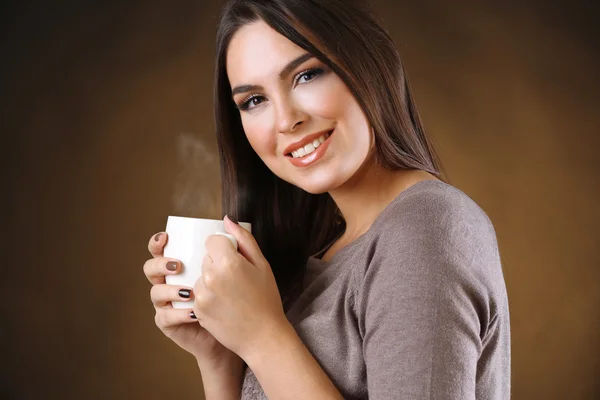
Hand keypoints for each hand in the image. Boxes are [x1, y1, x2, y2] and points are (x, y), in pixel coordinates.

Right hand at [143, 232, 234, 364]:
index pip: (163, 249)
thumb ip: (238, 242)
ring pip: (156, 292)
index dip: (158, 242)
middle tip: (177, 266)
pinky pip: (165, 317)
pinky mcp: (170, 324)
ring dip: (170, 290)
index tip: (166, 237)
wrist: (243, 332)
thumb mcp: (245, 266)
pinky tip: (192, 312)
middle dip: (159, 264)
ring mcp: (169, 303)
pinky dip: (177, 313)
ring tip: (189, 292)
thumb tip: (227, 219)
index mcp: (184, 265)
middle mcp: (172, 282)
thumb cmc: (242, 296)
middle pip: (151, 268)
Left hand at [193, 216, 287, 360]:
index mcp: (228, 262)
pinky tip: (224, 306)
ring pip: (200, 276)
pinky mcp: (197, 310)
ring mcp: (202, 295)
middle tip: (235, 279)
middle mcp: (211, 277)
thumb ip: (244, 239)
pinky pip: (198, 294)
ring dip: (210, 281)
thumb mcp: (262, 265)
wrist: (263, 336)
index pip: (212, 240)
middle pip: (205, 258)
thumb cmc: (266, 299)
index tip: (234, 259)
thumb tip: (227, 219)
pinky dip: (207, 297)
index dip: (224, 248)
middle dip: (217, 264)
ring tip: (230, 295)